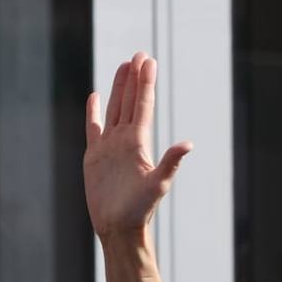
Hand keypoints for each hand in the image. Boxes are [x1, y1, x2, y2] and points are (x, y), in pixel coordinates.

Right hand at [83, 52, 192, 239]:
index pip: (144, 105)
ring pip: (115, 109)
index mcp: (140, 143)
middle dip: (135, 78)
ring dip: (119, 88)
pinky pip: (93, 128)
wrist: (118, 226)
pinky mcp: (94, 155)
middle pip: (131, 102)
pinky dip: (94, 112)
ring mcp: (110, 146)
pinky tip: (96, 96)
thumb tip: (188, 144)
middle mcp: (126, 140)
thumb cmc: (140, 209)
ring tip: (124, 66)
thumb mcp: (158, 184)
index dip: (146, 83)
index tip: (148, 61)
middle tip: (140, 54)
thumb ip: (171, 163)